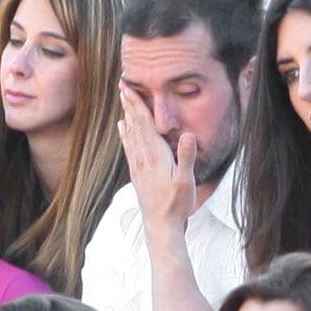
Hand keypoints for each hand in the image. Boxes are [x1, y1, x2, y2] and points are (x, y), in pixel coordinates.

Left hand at [117, 82, 196, 228]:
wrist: (160, 226)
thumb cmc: (177, 204)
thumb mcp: (186, 182)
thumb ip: (186, 158)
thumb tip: (188, 134)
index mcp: (155, 155)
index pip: (144, 124)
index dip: (137, 104)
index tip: (128, 87)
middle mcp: (143, 157)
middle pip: (135, 124)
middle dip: (129, 103)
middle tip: (122, 84)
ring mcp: (138, 165)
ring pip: (130, 133)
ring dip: (127, 114)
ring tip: (122, 99)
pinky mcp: (137, 172)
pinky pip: (129, 146)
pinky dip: (125, 133)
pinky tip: (122, 127)